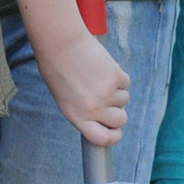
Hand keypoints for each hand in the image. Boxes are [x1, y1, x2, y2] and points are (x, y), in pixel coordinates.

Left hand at [38, 26, 129, 148]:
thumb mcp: (64, 98)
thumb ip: (82, 111)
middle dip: (118, 110)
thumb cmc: (58, 68)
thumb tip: (102, 117)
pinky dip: (118, 76)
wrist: (61, 44)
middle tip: (107, 97)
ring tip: (98, 77)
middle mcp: (93, 109)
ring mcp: (106, 94)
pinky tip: (102, 67)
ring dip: (116, 90)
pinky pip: (125, 82)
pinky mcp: (116, 78)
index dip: (113, 137)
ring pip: (125, 99)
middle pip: (120, 120)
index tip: (116, 131)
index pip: (102, 139)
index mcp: (77, 117)